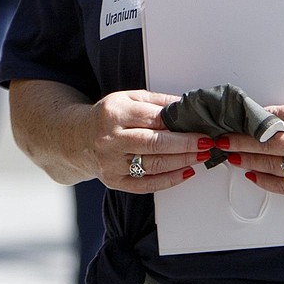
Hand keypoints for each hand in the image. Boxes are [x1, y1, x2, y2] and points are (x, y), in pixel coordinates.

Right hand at [86, 89, 212, 193]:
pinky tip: (185, 172)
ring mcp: (111, 163)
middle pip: (155, 144)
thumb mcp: (128, 98)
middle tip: (207, 143)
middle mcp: (110, 140)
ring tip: (200, 156)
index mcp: (115, 114)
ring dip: (182, 162)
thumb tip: (187, 106)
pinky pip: (145, 185)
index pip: (153, 119)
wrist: (76, 138)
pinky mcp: (114, 181)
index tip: (201, 127)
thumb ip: (157, 101)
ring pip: (153, 165)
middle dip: (186, 145)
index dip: (181, 125)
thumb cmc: (107, 116)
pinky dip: (169, 180)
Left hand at [223, 101, 283, 200]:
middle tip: (220, 137)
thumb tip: (278, 115)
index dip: (253, 116)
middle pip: (264, 142)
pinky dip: (264, 180)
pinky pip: (283, 186)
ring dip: (245, 159)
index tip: (238, 116)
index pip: (274, 116)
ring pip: (269, 164)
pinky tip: (251, 173)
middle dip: (238, 139)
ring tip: (229, 154)